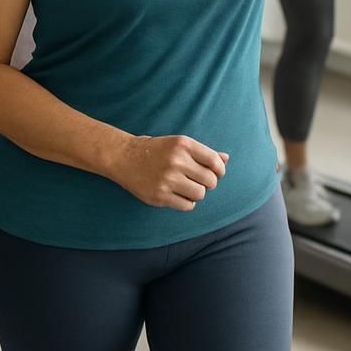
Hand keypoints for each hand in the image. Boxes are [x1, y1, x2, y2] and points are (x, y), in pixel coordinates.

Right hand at [107, 135, 227, 210]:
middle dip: (207, 182)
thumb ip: (204, 152)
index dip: (220, 170)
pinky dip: (186, 202)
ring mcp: (167, 179)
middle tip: (197, 179)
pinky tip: (177, 194)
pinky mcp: (159, 196)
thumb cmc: (157, 150)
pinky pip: (187, 205)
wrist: (124, 157)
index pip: (215, 162)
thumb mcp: (179, 144)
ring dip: (196, 193)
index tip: (216, 173)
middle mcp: (176, 161)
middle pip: (210, 180)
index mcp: (182, 144)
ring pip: (200, 194)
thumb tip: (226, 159)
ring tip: (186, 187)